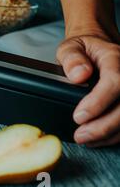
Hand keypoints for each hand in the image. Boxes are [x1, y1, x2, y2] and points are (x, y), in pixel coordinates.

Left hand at [57, 30, 119, 146]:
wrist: (98, 49)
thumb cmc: (84, 49)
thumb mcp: (70, 47)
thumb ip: (71, 58)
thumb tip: (78, 75)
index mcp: (114, 57)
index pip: (114, 81)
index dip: (98, 102)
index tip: (79, 116)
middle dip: (103, 125)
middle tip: (80, 135)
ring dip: (109, 133)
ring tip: (85, 140)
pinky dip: (113, 134)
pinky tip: (97, 139)